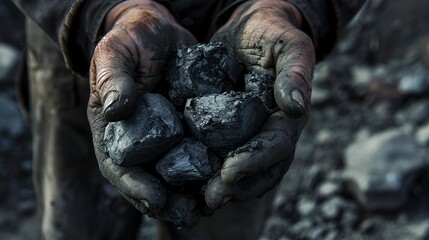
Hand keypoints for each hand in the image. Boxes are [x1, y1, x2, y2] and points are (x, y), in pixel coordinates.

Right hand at [87, 0, 199, 226]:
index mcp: (114, 128)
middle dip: (167, 201)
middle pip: (148, 179)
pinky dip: (209, 171)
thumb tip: (116, 108)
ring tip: (210, 207)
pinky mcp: (188, 130)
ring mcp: (164, 137)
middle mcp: (139, 140)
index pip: (118, 164)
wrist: (161, 31)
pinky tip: (226, 180)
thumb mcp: (117, 50)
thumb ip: (114, 76)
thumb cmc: (133, 39)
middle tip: (190, 215)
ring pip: (174, 174)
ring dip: (190, 195)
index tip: (156, 198)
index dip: (134, 185)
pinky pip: (197, 154)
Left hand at [205, 0, 314, 208]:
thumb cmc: (270, 32)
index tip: (230, 171)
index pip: (278, 145)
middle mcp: (270, 132)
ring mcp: (249, 135)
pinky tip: (187, 183)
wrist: (248, 29)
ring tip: (198, 200)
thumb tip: (295, 105)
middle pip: (261, 169)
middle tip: (211, 198)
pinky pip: (218, 156)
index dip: (256, 160)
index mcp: (287, 116)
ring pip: (242, 172)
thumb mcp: (287, 43)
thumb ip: (296, 70)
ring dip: (222, 189)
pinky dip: (206, 173)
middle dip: (238, 186)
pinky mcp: (226, 131)